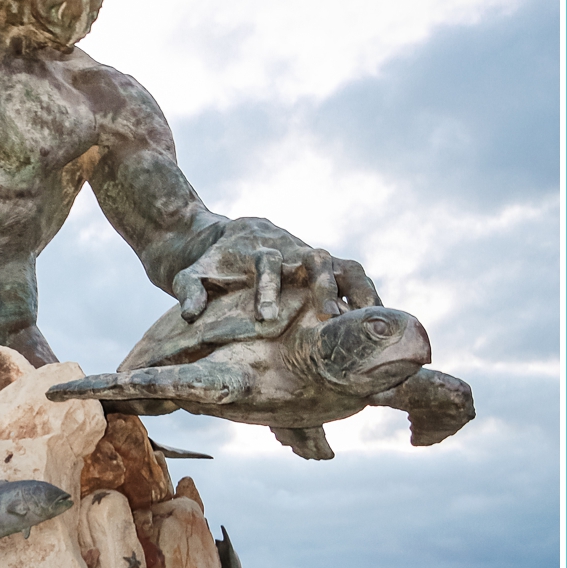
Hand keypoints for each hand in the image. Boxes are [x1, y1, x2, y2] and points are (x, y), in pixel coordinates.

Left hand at [172, 217, 379, 323]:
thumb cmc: (205, 264)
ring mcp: (311, 256)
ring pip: (344, 266)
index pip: (267, 262)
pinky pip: (354, 276)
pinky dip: (366, 297)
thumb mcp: (188, 275)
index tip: (267, 318)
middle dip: (325, 286)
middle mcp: (290, 248)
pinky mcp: (325, 267)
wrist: (221, 241)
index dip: (268, 288)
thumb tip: (192, 313)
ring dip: (359, 291)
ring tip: (374, 323)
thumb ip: (189, 290)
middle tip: (331, 316)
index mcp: (256, 248)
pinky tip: (379, 326)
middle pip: (316, 258)